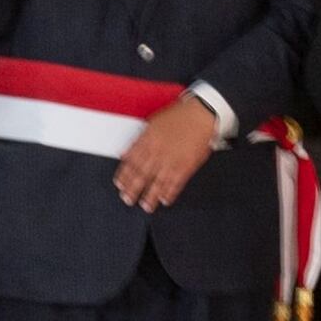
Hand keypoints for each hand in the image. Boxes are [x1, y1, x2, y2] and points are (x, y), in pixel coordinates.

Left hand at [115, 95, 225, 211]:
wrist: (200, 115)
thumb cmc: (178, 116)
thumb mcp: (152, 123)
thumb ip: (138, 141)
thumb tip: (125, 153)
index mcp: (147, 141)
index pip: (131, 162)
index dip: (124, 175)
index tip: (119, 184)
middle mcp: (157, 152)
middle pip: (141, 175)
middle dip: (132, 189)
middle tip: (127, 199)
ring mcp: (171, 161)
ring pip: (157, 182)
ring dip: (150, 196)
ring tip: (145, 206)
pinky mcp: (186, 166)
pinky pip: (175, 183)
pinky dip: (170, 193)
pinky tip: (165, 200)